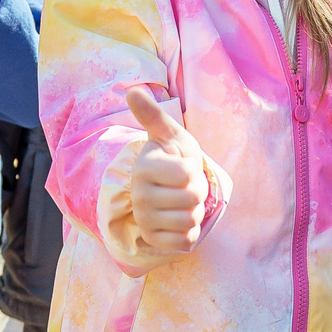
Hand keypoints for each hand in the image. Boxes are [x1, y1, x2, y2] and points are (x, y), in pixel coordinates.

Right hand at [125, 85, 209, 257]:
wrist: (168, 190)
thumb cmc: (173, 158)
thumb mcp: (170, 135)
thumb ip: (153, 115)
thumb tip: (133, 91)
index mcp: (144, 167)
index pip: (187, 174)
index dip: (194, 169)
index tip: (184, 165)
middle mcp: (139, 195)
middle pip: (193, 199)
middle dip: (198, 191)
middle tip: (185, 186)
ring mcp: (144, 219)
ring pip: (190, 220)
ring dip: (195, 212)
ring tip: (182, 201)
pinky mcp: (153, 239)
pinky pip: (185, 241)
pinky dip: (189, 231)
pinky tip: (178, 219)